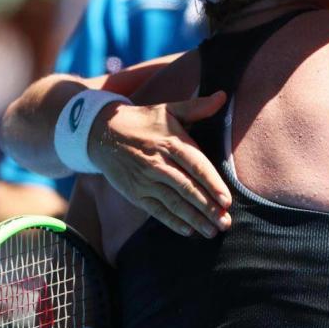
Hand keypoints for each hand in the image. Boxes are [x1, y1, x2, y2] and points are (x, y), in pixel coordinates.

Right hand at [88, 92, 232, 236]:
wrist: (102, 132)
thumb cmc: (144, 121)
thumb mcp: (169, 109)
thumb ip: (197, 107)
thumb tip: (222, 96)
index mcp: (171, 143)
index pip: (196, 166)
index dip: (212, 183)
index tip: (226, 200)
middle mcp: (158, 164)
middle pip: (187, 188)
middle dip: (207, 208)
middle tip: (225, 223)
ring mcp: (145, 180)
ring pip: (173, 203)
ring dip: (194, 218)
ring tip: (212, 231)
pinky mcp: (135, 192)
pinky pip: (156, 210)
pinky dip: (172, 221)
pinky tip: (188, 231)